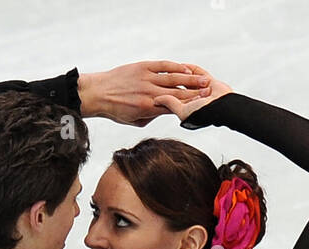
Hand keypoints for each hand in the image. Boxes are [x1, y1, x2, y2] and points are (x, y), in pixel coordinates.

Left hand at [77, 61, 210, 125]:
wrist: (98, 93)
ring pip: (172, 79)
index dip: (189, 107)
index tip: (202, 107)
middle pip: (178, 93)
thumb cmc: (116, 110)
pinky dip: (175, 67)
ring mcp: (146, 78)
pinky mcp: (142, 67)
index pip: (174, 107)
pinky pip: (162, 66)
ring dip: (190, 80)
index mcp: (148, 109)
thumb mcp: (135, 121)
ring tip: (204, 80)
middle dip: (195, 93)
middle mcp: (149, 93)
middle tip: (210, 93)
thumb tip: (165, 114)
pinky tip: (186, 69)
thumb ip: (152, 117)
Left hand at [151, 65, 232, 120]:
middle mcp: (193, 98)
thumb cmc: (203, 113)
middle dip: (169, 82)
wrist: (225, 107)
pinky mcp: (209, 80)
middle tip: (156, 76)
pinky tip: (181, 65)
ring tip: (167, 69)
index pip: (171, 98)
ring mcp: (201, 89)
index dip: (161, 93)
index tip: (150, 89)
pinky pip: (197, 71)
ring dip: (180, 74)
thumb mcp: (183, 111)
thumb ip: (170, 104)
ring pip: (186, 79)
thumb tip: (156, 100)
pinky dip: (190, 68)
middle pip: (178, 87)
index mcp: (186, 108)